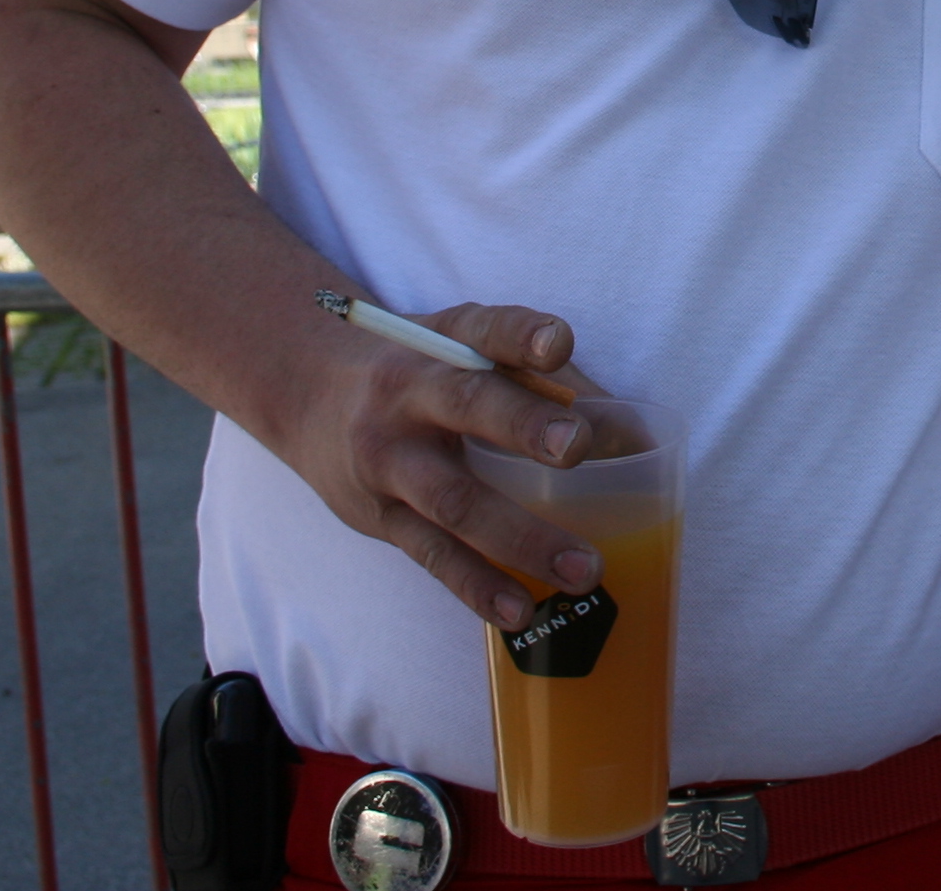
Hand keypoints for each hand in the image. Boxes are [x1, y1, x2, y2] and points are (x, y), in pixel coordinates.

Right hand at [289, 301, 613, 632]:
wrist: (306, 394)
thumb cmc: (418, 370)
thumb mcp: (462, 347)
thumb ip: (541, 380)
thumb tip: (635, 438)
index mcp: (444, 344)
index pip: (488, 328)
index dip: (524, 335)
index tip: (560, 344)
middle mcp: (411, 395)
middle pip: (468, 407)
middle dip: (523, 426)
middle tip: (578, 446)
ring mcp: (390, 459)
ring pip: (455, 499)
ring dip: (521, 538)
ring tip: (581, 570)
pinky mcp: (379, 516)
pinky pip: (432, 555)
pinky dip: (477, 586)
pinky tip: (518, 612)